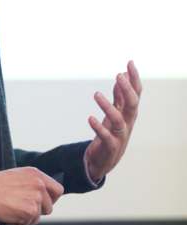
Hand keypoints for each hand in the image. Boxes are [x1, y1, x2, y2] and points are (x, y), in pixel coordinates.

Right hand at [0, 167, 64, 224]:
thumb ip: (32, 184)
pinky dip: (18, 223)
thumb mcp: (17, 176)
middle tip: (21, 208)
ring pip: (38, 217)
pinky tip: (7, 214)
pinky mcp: (30, 211)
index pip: (57, 190)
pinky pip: (28, 224)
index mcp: (36, 174)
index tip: (41, 203)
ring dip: (26, 218)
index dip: (50, 199)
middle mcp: (39, 184)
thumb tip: (40, 196)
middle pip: (49, 207)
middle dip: (37, 211)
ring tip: (11, 209)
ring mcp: (36, 198)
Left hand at [85, 60, 141, 181]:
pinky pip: (106, 137)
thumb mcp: (115, 112)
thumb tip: (121, 76)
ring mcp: (120, 136)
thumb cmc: (111, 134)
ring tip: (96, 94)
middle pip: (132, 104)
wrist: (104, 161)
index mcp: (128, 113)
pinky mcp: (110, 147)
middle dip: (127, 90)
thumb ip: (118, 96)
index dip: (134, 79)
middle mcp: (127, 123)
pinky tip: (90, 119)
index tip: (129, 63)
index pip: (135, 93)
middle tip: (119, 75)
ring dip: (108, 107)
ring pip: (118, 120)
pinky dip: (99, 127)